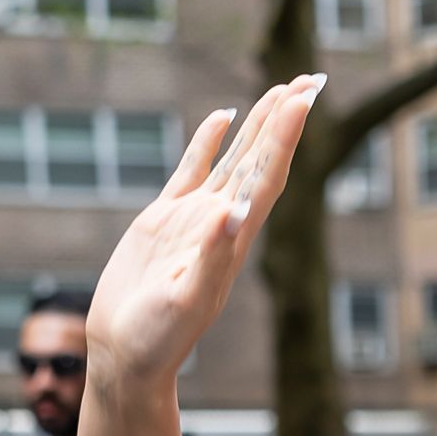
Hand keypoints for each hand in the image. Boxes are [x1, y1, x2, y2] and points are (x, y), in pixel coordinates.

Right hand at [88, 77, 326, 393]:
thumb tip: (231, 212)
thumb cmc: (157, 339)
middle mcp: (221, 225)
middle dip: (284, 121)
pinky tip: (222, 117)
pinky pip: (193, 170)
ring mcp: (194, 220)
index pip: (266, 178)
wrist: (126, 356)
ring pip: (234, 160)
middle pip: (260, 162)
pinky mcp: (165, 221)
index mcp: (232, 242)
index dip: (285, 138)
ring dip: (258, 126)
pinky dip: (208, 143)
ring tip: (279, 89)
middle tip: (309, 79)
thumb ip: (209, 257)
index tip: (303, 97)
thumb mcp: (184, 299)